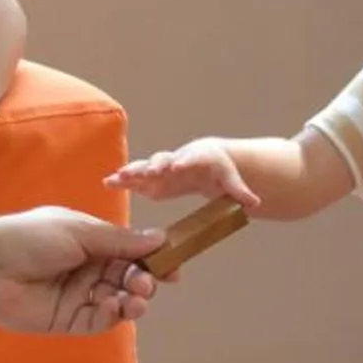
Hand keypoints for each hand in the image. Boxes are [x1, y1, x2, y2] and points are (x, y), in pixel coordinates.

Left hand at [0, 208, 163, 333]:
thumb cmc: (32, 238)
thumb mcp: (80, 232)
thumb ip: (120, 241)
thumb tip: (160, 238)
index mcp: (91, 242)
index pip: (130, 253)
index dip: (153, 260)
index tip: (174, 268)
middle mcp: (88, 269)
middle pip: (128, 278)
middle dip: (143, 281)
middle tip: (146, 284)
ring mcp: (78, 296)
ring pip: (117, 302)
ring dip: (132, 301)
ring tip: (135, 299)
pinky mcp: (68, 320)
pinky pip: (98, 321)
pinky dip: (111, 316)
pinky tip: (114, 308)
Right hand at [106, 137, 263, 210]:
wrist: (204, 161)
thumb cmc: (220, 170)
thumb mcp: (231, 180)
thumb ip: (239, 192)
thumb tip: (254, 203)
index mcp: (199, 159)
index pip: (192, 159)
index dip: (184, 162)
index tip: (177, 166)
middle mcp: (178, 160)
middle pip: (165, 160)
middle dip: (155, 166)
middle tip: (147, 171)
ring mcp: (163, 169)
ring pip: (146, 167)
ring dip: (133, 172)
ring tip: (117, 178)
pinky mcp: (152, 179)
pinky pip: (137, 178)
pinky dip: (123, 180)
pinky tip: (108, 183)